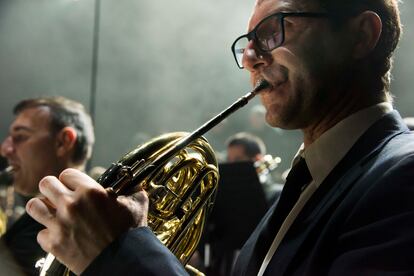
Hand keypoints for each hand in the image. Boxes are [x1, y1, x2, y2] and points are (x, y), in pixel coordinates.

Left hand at [26, 168, 148, 274]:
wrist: (123, 261)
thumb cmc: (130, 232)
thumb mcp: (137, 203)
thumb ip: (133, 188)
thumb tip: (132, 182)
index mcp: (90, 191)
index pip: (67, 174)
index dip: (72, 180)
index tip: (75, 187)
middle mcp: (71, 204)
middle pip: (46, 184)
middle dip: (53, 188)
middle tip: (60, 196)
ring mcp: (60, 224)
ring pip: (34, 206)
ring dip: (43, 207)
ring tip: (51, 211)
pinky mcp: (54, 244)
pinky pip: (40, 233)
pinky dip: (49, 234)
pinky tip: (60, 234)